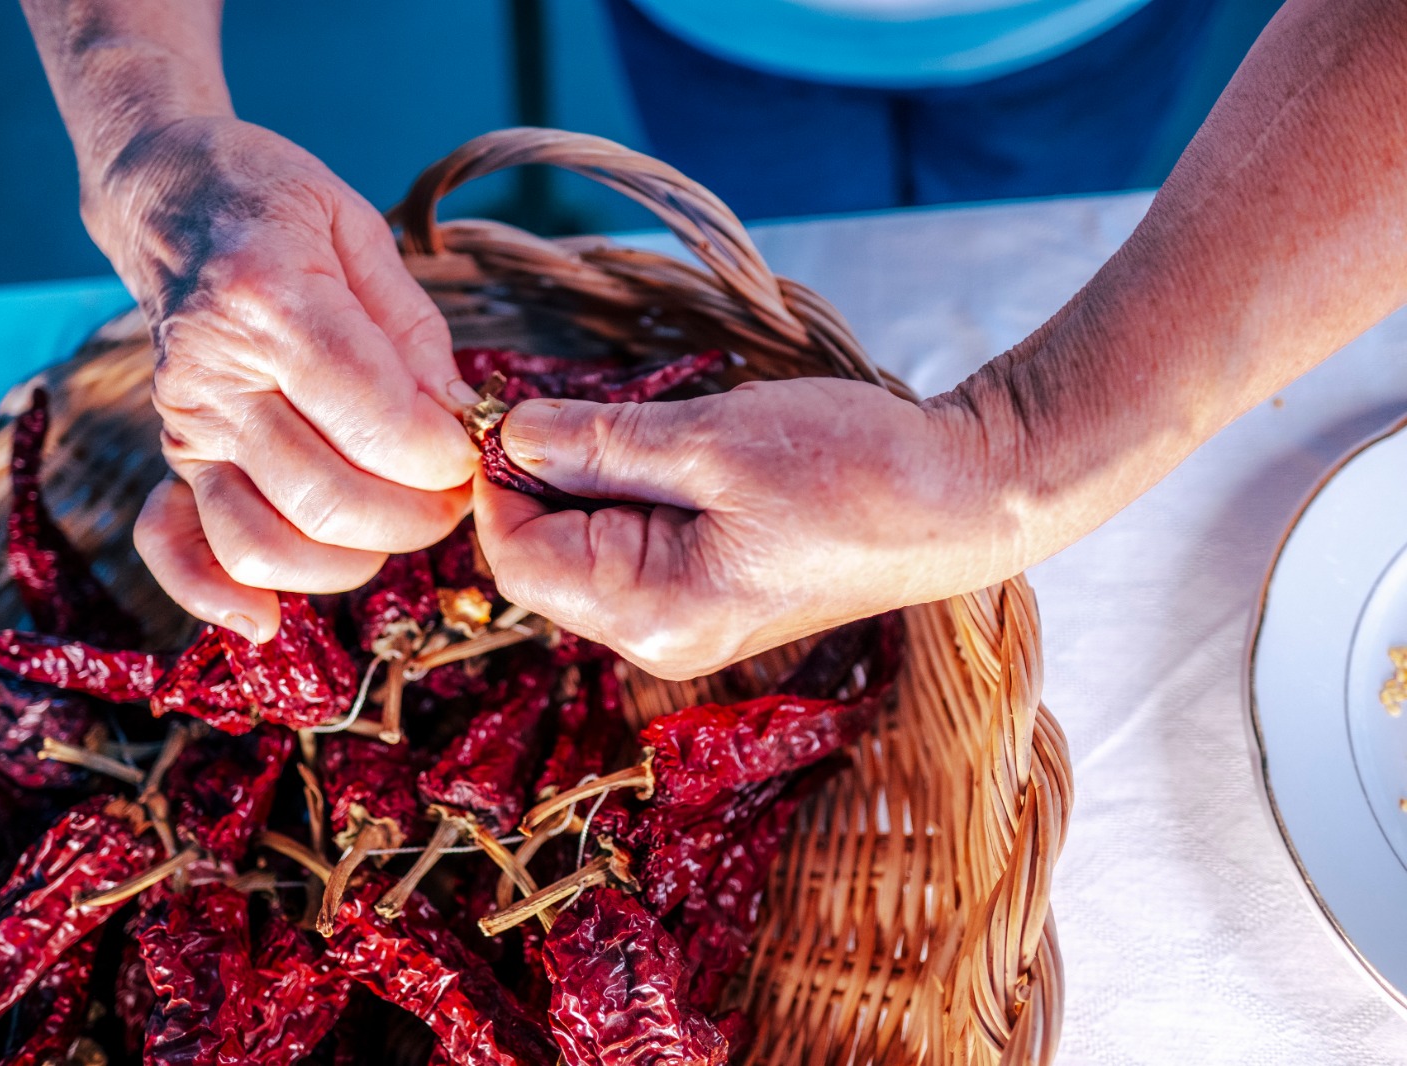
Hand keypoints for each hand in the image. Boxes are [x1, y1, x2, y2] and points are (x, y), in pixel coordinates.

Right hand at [83, 117, 478, 641]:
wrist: (175, 201)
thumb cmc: (281, 211)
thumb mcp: (365, 241)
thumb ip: (417, 343)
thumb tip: (459, 432)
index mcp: (269, 300)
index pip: (379, 420)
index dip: (446, 454)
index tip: (474, 445)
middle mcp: (216, 376)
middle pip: (329, 500)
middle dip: (420, 515)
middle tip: (454, 490)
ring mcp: (188, 427)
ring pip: (266, 545)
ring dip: (355, 558)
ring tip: (398, 518)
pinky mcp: (175, 461)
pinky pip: (181, 550)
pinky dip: (219, 599)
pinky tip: (271, 619)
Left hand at [474, 378, 1026, 679]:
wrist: (964, 500)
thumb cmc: (857, 472)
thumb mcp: (712, 440)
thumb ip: (598, 442)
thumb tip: (508, 434)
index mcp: (653, 614)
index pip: (517, 558)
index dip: (497, 481)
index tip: (507, 407)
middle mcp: (659, 639)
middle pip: (547, 557)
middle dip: (548, 475)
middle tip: (582, 400)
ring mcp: (685, 624)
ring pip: (589, 546)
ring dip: (595, 477)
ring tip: (656, 425)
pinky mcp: (709, 598)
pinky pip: (634, 545)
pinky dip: (633, 491)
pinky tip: (679, 451)